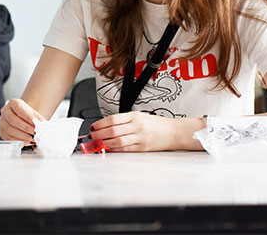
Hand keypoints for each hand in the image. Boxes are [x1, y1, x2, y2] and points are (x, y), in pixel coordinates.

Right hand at [0, 98, 45, 143]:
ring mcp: (2, 121)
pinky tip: (26, 141)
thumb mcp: (35, 114)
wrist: (23, 118)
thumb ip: (39, 119)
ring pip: (9, 129)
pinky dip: (18, 141)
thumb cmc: (28, 116)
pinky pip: (8, 137)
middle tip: (35, 132)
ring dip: (22, 135)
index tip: (36, 123)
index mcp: (13, 103)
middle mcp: (5, 111)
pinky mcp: (2, 131)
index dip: (27, 116)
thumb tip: (43, 125)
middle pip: (12, 119)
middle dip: (25, 127)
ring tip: (32, 138)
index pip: (18, 108)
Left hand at [89, 112, 205, 151]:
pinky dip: (115, 149)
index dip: (100, 124)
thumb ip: (124, 120)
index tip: (92, 126)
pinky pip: (125, 149)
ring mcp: (140, 137)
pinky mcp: (143, 148)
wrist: (174, 132)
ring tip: (97, 143)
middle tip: (91, 136)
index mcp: (135, 116)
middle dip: (99, 134)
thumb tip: (106, 126)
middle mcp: (137, 126)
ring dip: (104, 143)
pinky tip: (108, 149)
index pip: (112, 119)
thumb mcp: (140, 116)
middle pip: (112, 130)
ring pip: (117, 141)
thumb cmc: (156, 124)